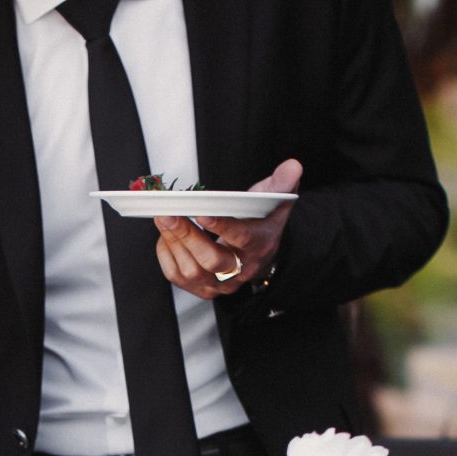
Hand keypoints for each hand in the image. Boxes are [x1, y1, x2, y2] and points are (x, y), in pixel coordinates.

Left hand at [154, 159, 302, 299]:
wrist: (259, 253)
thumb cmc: (262, 223)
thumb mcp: (277, 201)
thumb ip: (283, 183)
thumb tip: (292, 165)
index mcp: (260, 246)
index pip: (241, 239)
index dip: (221, 227)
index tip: (203, 213)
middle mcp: (240, 270)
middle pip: (210, 260)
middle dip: (187, 236)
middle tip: (168, 213)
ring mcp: (220, 283)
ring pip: (190, 270)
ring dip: (172, 242)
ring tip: (163, 218)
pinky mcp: (201, 288)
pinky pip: (176, 276)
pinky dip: (166, 254)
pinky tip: (166, 234)